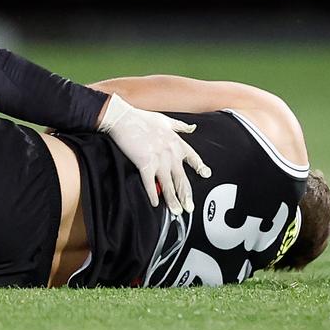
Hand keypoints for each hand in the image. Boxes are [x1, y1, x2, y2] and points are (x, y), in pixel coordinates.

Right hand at [98, 94, 211, 214]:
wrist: (123, 118)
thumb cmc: (141, 118)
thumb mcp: (165, 120)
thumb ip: (180, 126)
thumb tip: (192, 127)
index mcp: (176, 142)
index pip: (193, 157)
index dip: (200, 167)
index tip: (205, 174)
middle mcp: (171, 153)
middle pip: (182, 178)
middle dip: (186, 195)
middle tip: (190, 207)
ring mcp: (159, 160)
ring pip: (169, 185)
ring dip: (173, 200)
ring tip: (177, 211)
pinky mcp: (145, 164)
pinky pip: (151, 184)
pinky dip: (153, 195)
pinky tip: (155, 203)